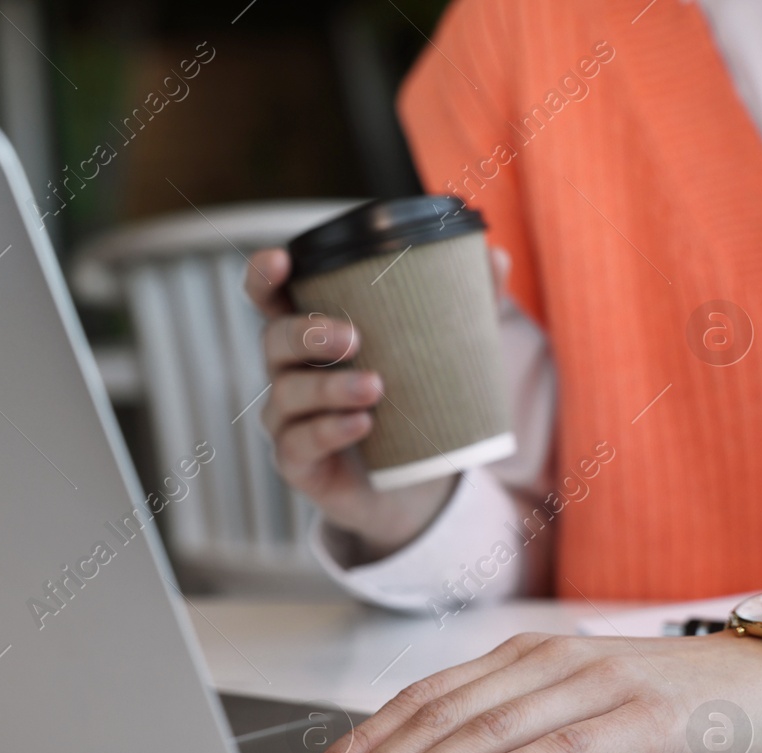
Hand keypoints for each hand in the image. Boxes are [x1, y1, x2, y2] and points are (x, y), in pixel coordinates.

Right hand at [243, 245, 508, 560]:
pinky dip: (328, 431)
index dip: (265, 276)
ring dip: (328, 387)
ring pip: (286, 394)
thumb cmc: (413, 404)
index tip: (283, 261)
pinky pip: (297, 444)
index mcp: (313, 336)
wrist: (413, 484)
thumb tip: (496, 257)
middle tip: (354, 338)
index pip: (271, 298)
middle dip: (308, 334)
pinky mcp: (298, 463)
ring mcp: (289, 419)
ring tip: (375, 388)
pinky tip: (362, 424)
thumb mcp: (441, 354)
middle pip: (274, 340)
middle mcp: (291, 373)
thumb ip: (465, 306)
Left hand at [299, 598, 761, 752]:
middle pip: (443, 714)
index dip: (367, 737)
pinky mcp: (642, 719)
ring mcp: (597, 685)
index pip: (429, 696)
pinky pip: (558, 749)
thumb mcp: (585, 701)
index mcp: (530, 655)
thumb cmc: (679, 697)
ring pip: (487, 731)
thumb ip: (520, 718)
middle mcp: (553, 661)